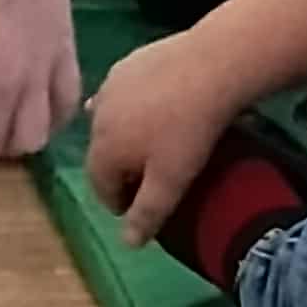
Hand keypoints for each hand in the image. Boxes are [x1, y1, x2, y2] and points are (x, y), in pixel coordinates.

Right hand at [85, 32, 244, 249]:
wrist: (210, 66)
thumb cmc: (189, 131)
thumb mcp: (171, 182)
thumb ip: (147, 214)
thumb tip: (126, 243)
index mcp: (102, 149)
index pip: (101, 188)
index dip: (121, 202)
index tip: (144, 207)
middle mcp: (96, 118)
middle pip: (103, 154)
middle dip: (122, 170)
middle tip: (153, 178)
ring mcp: (110, 86)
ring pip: (112, 123)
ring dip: (126, 137)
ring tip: (157, 142)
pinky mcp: (128, 63)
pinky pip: (124, 95)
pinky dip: (134, 108)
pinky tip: (154, 107)